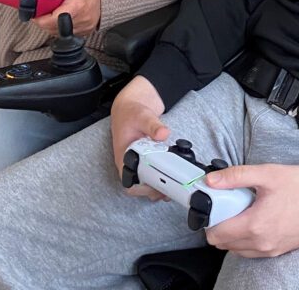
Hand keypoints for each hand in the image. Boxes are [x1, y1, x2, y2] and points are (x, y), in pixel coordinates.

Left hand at [32, 0, 101, 33]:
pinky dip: (60, 27)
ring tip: (54, 10)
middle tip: (44, 8)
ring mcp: (83, 27)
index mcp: (76, 6)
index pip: (50, 20)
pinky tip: (62, 16)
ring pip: (57, 33)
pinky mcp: (85, 31)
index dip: (39, 17)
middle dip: (44, 19)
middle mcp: (80, 19)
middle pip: (52, 28)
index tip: (35, 10)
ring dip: (51, 23)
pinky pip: (66, 34)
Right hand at [110, 76, 168, 200]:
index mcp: (123, 156)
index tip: (159, 187)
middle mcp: (129, 163)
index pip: (129, 182)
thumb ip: (153, 125)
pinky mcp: (147, 160)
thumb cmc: (130, 112)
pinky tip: (174, 173)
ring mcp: (138, 162)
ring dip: (160, 186)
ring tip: (175, 185)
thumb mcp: (142, 116)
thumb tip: (163, 133)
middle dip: (155, 191)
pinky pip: (153, 174)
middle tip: (172, 189)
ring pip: (147, 183)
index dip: (143, 189)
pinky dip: (163, 177)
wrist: (130, 106)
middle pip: (140, 187)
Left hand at [204, 164, 298, 257]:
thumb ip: (236, 177)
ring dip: (234, 233)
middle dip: (221, 224)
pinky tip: (259, 217)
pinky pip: (253, 251)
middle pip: (223, 244)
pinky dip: (248, 238)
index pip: (216, 234)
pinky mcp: (280, 251)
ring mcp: (272, 250)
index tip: (216, 203)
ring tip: (246, 209)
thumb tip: (211, 180)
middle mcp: (262, 244)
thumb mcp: (268, 173)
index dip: (210, 218)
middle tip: (231, 203)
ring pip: (237, 249)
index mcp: (255, 226)